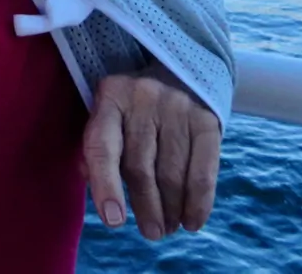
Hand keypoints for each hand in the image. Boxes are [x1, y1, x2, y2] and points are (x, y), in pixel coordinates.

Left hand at [82, 65, 222, 240]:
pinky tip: (192, 221)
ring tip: (167, 228)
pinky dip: (198, 202)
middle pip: (140, 167)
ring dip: (170, 210)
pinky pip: (203, 170)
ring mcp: (177, 107)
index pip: (102, 146)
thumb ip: (98, 145)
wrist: (178, 69)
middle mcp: (143, 99)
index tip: (114, 222)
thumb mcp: (109, 111)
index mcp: (110, 96)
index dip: (106, 186)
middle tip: (150, 233)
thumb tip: (94, 186)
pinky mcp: (207, 119)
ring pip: (171, 173)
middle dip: (145, 207)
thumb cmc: (132, 104)